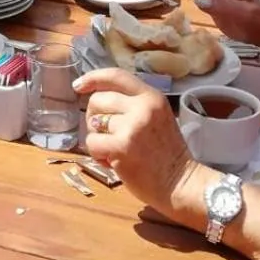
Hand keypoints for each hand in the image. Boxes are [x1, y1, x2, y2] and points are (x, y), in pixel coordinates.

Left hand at [74, 67, 201, 218]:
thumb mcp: (156, 117)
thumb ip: (132, 104)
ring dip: (98, 138)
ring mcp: (132, 127)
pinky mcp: (122, 147)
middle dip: (94, 117)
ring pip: (93, 123)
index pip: (116, 76)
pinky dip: (97, 154)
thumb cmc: (166, 153)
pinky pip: (92, 142)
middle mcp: (142, 107)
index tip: (79, 85)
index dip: (93, 78)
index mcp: (152, 96)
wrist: (180, 183)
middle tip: (107, 134)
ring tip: (114, 150)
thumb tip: (96, 99)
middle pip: (98, 99)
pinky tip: (112, 161)